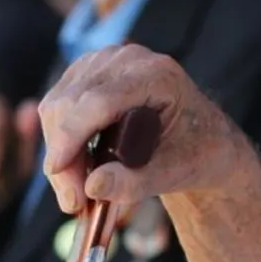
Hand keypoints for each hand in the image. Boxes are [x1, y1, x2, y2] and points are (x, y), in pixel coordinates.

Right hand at [38, 45, 244, 213]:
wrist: (203, 139)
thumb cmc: (195, 151)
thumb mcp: (175, 173)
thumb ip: (136, 183)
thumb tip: (93, 186)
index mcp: (157, 75)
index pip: (99, 100)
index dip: (72, 135)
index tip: (57, 171)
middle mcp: (128, 59)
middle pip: (71, 102)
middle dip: (64, 155)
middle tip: (74, 202)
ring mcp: (105, 62)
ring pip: (58, 105)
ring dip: (59, 152)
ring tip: (77, 193)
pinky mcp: (88, 74)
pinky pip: (58, 107)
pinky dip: (60, 141)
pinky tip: (78, 168)